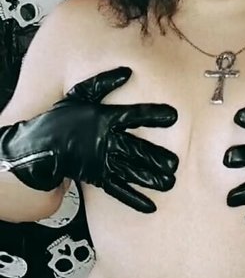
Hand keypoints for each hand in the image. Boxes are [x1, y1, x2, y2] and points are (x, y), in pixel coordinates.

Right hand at [0, 67, 178, 212]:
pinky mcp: (97, 178)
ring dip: (152, 178)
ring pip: (132, 171)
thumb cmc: (60, 118)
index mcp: (104, 118)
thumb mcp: (79, 94)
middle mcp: (105, 142)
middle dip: (157, 157)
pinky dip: (134, 199)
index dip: (154, 115)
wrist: (36, 146)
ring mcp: (102, 162)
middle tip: (175, 163)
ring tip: (170, 182)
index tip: (173, 116)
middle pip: (137, 149)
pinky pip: (118, 190)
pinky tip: (150, 206)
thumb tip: (126, 71)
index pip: (134, 115)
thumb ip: (103, 82)